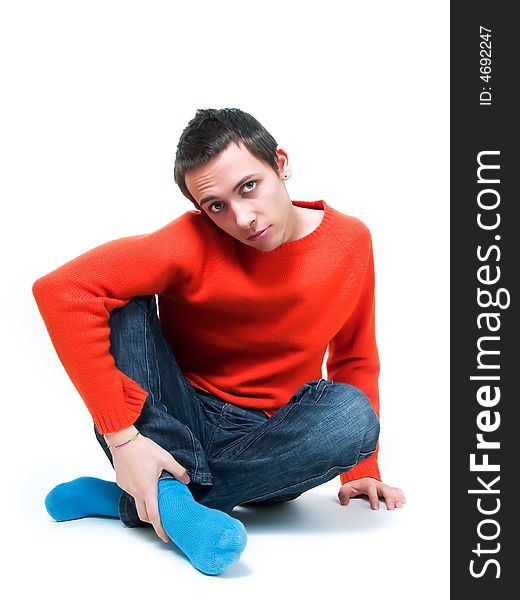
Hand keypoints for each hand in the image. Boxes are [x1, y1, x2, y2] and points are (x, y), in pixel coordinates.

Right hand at [107, 428, 189, 542]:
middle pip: (144, 514)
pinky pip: (132, 492)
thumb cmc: (144, 449)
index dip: (160, 529)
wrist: (122, 441)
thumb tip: (186, 480)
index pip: (154, 515)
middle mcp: (136, 492)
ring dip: (146, 504)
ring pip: (137, 502)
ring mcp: (127, 488)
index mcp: (147, 489)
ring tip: (156, 495)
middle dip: (153, 520)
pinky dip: (139, 492)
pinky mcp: (121, 482)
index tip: (165, 537)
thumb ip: (177, 471)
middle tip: (163, 519)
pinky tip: (145, 481)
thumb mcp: (165, 458)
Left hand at [338, 477, 405, 509]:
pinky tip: (403, 501)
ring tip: (400, 505)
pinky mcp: (388, 490)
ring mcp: (383, 487)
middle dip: (389, 498)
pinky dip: (400, 495)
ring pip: (392, 490)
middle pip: (385, 489)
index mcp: (367, 484)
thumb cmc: (355, 487)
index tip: (375, 508)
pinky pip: (396, 490)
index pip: (371, 489)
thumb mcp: (346, 489)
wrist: (361, 482)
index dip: (374, 499)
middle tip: (391, 508)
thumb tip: (344, 502)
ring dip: (396, 497)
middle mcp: (377, 484)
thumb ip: (343, 494)